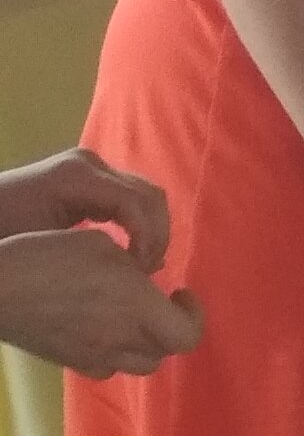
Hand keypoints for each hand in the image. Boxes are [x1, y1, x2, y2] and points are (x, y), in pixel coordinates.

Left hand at [0, 144, 168, 269]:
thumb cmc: (2, 230)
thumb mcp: (37, 244)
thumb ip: (87, 249)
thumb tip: (134, 269)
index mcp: (76, 177)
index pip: (135, 202)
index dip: (148, 238)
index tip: (140, 271)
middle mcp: (90, 164)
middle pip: (149, 194)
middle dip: (157, 234)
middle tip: (147, 271)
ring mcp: (90, 168)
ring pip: (145, 194)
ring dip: (152, 228)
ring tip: (141, 263)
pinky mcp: (89, 177)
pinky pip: (128, 196)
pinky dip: (138, 222)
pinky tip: (129, 248)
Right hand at [0, 231, 199, 378]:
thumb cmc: (48, 256)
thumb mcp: (100, 245)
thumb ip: (135, 265)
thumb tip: (146, 277)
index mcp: (136, 308)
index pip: (187, 334)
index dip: (194, 315)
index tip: (179, 291)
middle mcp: (119, 339)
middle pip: (166, 353)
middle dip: (171, 328)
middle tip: (160, 302)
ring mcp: (92, 356)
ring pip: (138, 365)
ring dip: (145, 343)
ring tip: (133, 316)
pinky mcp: (68, 362)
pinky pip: (105, 368)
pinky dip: (114, 354)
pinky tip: (102, 329)